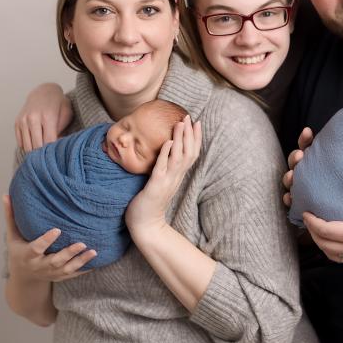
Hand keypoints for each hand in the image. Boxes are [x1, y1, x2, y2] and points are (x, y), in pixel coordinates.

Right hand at [3, 194, 95, 281]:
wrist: (23, 277)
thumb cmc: (18, 250)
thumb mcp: (12, 236)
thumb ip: (11, 216)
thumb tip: (6, 195)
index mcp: (27, 255)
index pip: (36, 248)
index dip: (46, 241)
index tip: (57, 230)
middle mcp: (39, 266)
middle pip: (55, 261)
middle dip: (68, 253)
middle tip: (81, 243)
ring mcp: (50, 274)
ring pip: (67, 269)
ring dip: (80, 261)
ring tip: (93, 251)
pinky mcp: (60, 277)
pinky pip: (74, 274)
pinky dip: (85, 268)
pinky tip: (96, 260)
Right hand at [14, 83, 72, 151]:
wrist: (44, 92)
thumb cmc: (59, 105)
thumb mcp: (66, 115)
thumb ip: (62, 131)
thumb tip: (56, 148)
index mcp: (48, 117)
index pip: (49, 141)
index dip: (52, 151)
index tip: (56, 155)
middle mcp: (33, 118)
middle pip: (36, 145)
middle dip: (43, 154)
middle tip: (49, 159)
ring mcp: (23, 120)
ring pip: (27, 146)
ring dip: (34, 153)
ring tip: (42, 154)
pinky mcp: (17, 123)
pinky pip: (20, 142)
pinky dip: (27, 147)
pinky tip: (35, 145)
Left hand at [126, 116, 201, 235]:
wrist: (146, 226)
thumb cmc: (150, 204)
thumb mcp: (161, 182)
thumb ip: (165, 169)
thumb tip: (166, 154)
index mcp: (178, 176)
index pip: (192, 154)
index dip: (195, 138)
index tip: (196, 122)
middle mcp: (176, 177)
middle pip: (189, 153)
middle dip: (190, 134)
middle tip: (190, 117)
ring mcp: (167, 181)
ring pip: (178, 157)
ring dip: (180, 139)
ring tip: (180, 123)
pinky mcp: (156, 186)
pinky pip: (162, 168)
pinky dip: (166, 154)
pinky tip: (167, 142)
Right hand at [281, 127, 313, 207]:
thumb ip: (338, 158)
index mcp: (312, 160)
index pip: (306, 146)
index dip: (305, 139)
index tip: (308, 132)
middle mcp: (304, 171)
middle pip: (295, 161)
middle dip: (295, 158)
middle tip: (300, 156)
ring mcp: (300, 186)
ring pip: (290, 179)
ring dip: (289, 177)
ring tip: (292, 177)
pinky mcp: (300, 203)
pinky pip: (290, 201)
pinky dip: (288, 199)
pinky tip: (289, 198)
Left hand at [302, 170, 342, 262]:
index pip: (323, 230)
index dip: (311, 222)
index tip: (305, 212)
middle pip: (322, 243)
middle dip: (311, 232)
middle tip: (307, 219)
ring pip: (329, 253)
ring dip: (319, 242)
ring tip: (315, 230)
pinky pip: (338, 258)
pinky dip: (329, 250)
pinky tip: (330, 241)